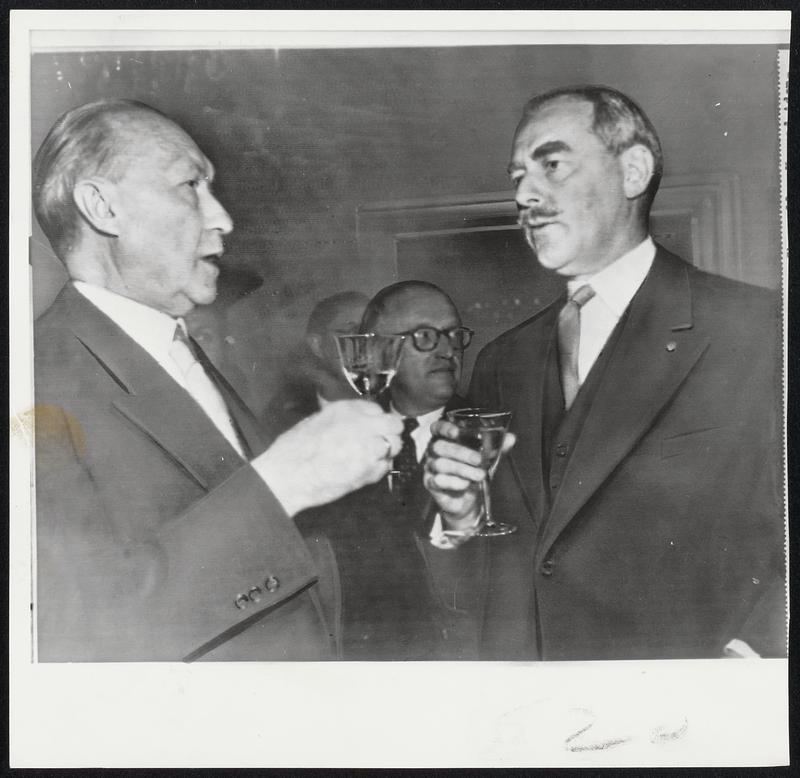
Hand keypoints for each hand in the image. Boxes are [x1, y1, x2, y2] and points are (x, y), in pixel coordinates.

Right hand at [254, 400, 402, 515]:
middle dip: (389, 433)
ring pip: (394, 446)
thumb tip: (357, 422)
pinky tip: (362, 470)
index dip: (375, 420)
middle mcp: (363, 425)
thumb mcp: (318, 420)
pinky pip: (385, 467)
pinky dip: (378, 469)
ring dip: (386, 451)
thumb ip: (342, 419)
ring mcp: (369, 447)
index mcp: (347, 409)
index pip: (377, 409)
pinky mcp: (370, 470)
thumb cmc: (296, 449)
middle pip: (394, 425)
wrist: (289, 474)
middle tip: (379, 442)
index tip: (371, 428)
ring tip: (370, 457)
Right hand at [425, 419, 515, 526]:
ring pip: (440, 464)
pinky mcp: (430, 483)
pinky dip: (453, 482)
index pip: (437, 428)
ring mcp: (430, 467)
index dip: (444, 428)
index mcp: (445, 439)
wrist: (467, 501)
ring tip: (479, 475)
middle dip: (461, 453)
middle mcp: (434, 451)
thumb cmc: (473, 473)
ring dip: (462, 469)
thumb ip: (497, 448)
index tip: (456, 432)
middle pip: (440, 446)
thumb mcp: (486, 459)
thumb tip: (511, 438)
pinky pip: (437, 480)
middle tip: (479, 460)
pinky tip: (465, 484)